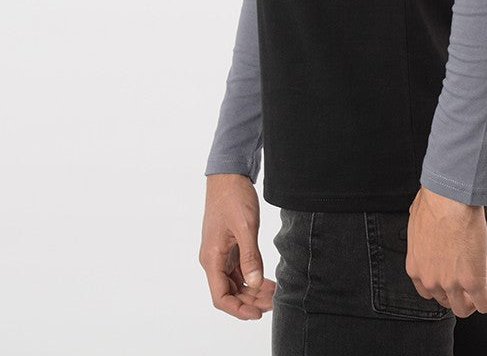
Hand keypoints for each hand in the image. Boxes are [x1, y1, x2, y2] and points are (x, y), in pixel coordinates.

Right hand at [199, 173, 275, 319]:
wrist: (228, 174)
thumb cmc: (233, 196)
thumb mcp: (245, 226)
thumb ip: (250, 256)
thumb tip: (254, 283)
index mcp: (211, 258)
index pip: (220, 297)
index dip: (239, 309)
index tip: (258, 313)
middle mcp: (213, 260)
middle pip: (229, 292)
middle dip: (250, 301)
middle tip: (274, 302)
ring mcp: (221, 253)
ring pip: (235, 283)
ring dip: (253, 290)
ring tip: (274, 292)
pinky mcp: (229, 247)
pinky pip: (239, 270)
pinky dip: (252, 277)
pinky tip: (268, 280)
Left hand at [405, 184, 486, 317]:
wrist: (449, 197)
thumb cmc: (434, 200)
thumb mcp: (418, 222)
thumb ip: (421, 235)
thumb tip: (427, 228)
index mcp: (415, 266)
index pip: (427, 291)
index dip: (441, 288)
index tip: (451, 281)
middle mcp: (430, 279)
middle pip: (445, 302)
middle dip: (458, 295)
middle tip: (468, 286)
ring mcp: (451, 283)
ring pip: (464, 309)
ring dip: (474, 302)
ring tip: (483, 291)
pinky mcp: (472, 280)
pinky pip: (484, 304)